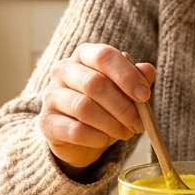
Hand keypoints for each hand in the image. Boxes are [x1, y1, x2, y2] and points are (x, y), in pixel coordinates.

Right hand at [39, 43, 155, 170]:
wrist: (78, 136)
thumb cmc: (105, 105)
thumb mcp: (124, 91)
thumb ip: (137, 79)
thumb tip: (147, 71)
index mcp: (84, 55)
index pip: (104, 56)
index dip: (126, 75)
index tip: (145, 95)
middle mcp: (63, 70)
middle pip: (94, 83)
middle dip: (122, 107)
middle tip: (138, 123)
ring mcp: (51, 95)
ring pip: (84, 108)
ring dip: (112, 124)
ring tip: (125, 133)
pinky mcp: (46, 121)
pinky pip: (75, 130)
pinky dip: (97, 138)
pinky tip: (105, 140)